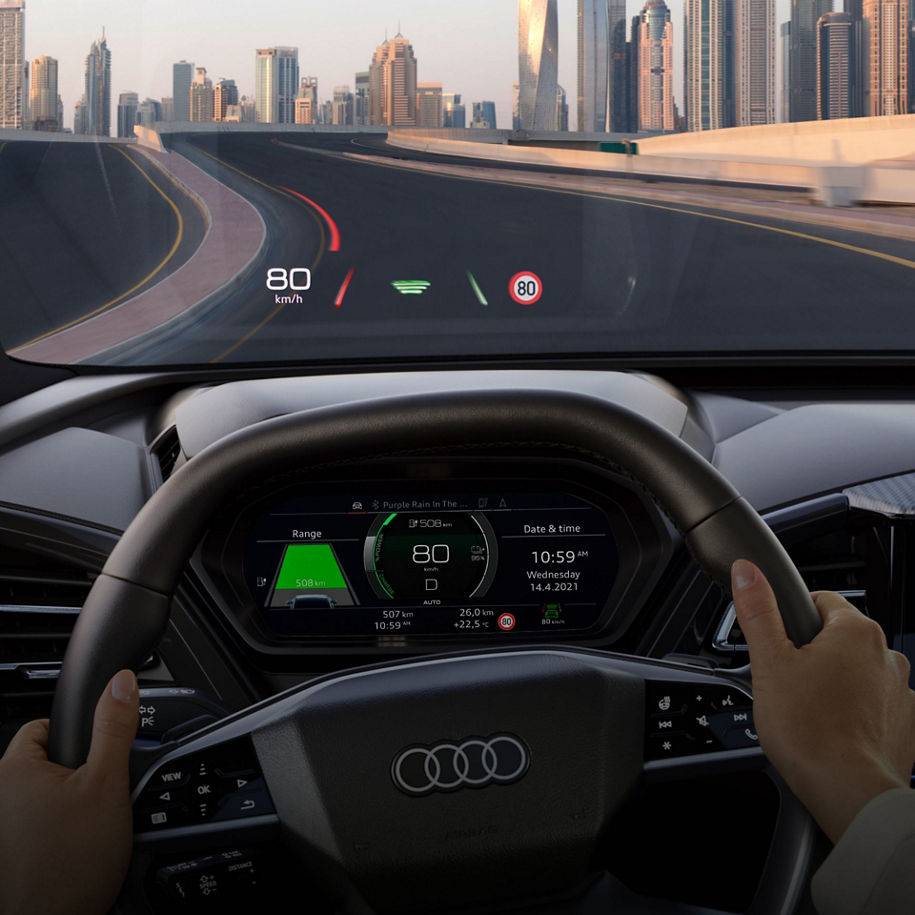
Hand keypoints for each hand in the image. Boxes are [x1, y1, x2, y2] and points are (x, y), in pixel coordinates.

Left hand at [0, 670, 138, 914]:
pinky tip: (71, 853)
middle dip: (74, 778)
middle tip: (97, 803)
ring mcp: (0, 829)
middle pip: (44, 765)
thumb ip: (114, 728)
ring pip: (40, 800)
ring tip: (86, 833)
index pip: (44, 727)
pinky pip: (33, 830)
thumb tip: (122, 683)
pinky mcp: (6, 855)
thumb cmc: (69, 868)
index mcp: (12, 770)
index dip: (79, 739)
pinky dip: (52, 835)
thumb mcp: (108, 784)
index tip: (96, 760)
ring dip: (64, 808)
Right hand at [731, 560, 914, 843]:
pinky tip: (832, 730)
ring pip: (856, 672)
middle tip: (787, 684)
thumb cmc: (811, 732)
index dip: (792, 618)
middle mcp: (886, 655)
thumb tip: (747, 571)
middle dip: (811, 655)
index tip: (778, 644)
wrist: (850, 793)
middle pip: (838, 638)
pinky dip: (855, 712)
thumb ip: (758, 610)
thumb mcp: (769, 662)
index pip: (820, 599)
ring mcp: (902, 691)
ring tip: (809, 712)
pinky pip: (875, 704)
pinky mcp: (907, 723)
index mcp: (855, 631)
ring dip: (835, 683)